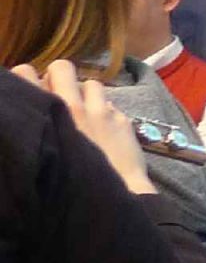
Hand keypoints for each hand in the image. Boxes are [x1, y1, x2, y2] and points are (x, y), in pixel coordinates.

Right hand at [17, 60, 152, 192]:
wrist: (108, 195)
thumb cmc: (66, 178)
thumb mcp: (43, 147)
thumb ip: (39, 122)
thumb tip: (35, 106)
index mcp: (47, 112)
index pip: (25, 72)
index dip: (30, 77)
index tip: (35, 90)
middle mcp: (72, 105)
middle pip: (61, 67)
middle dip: (60, 76)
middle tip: (60, 94)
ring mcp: (100, 111)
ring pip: (91, 83)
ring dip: (88, 94)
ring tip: (86, 111)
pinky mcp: (122, 119)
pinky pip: (111, 103)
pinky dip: (107, 111)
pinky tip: (105, 128)